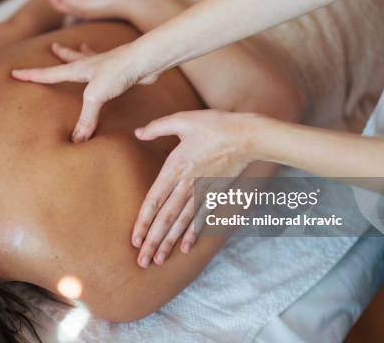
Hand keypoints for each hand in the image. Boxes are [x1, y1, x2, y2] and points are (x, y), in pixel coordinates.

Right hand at [12, 37, 159, 142]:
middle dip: (59, 55)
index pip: (49, 73)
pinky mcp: (120, 70)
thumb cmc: (118, 71)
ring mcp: (106, 65)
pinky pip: (108, 66)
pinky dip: (105, 63)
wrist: (145, 60)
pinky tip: (109, 63)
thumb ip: (86, 117)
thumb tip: (76, 139)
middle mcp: (90, 64)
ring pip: (89, 57)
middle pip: (69, 58)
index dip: (31, 75)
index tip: (14, 72)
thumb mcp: (96, 97)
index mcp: (78, 69)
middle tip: (52, 47)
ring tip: (78, 47)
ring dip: (81, 53)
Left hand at [132, 110, 258, 267]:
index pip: (154, 201)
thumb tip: (138, 132)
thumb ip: (157, 127)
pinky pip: (201, 218)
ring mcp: (202, 192)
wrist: (248, 136)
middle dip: (152, 242)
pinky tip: (184, 248)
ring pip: (182, 223)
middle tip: (142, 262)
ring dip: (168, 243)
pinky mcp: (215, 194)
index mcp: (175, 168)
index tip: (134, 240)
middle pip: (166, 219)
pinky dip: (192, 234)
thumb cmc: (214, 125)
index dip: (143, 222)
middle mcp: (186, 185)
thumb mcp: (183, 120)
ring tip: (158, 261)